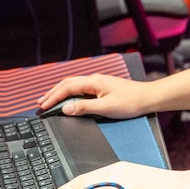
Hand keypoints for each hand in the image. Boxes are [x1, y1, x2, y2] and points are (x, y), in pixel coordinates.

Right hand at [37, 73, 156, 118]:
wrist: (148, 97)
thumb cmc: (131, 102)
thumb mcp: (105, 108)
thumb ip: (84, 108)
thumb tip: (65, 109)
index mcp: (93, 82)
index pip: (67, 88)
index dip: (53, 97)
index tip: (43, 106)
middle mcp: (94, 79)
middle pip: (67, 83)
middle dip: (52, 93)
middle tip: (41, 102)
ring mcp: (98, 82)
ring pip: (73, 84)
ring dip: (60, 92)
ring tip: (50, 100)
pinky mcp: (102, 87)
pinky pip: (81, 88)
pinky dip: (70, 93)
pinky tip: (68, 98)